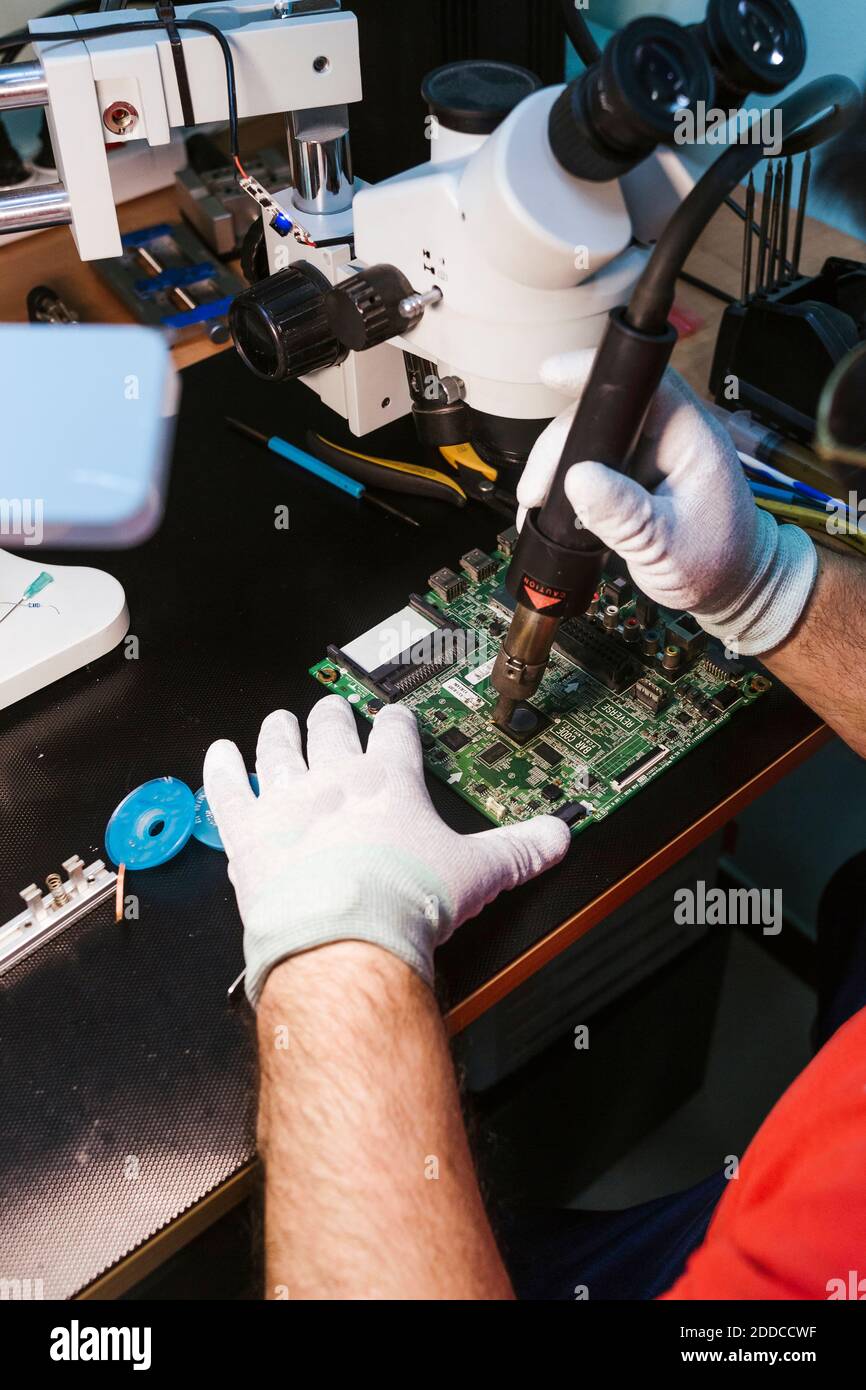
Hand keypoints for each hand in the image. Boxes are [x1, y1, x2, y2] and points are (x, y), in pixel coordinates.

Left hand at [204, 697, 569, 1004]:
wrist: (344, 939)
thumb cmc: (403, 904)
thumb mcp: (478, 874)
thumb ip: (520, 851)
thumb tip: (558, 837)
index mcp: (389, 781)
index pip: (395, 734)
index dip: (396, 722)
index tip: (395, 719)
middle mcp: (335, 779)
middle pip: (332, 728)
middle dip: (335, 716)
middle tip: (334, 710)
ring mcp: (286, 801)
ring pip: (277, 746)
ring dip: (279, 731)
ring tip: (280, 721)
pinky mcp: (246, 832)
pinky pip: (225, 788)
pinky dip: (218, 769)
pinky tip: (217, 754)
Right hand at [518, 352, 816, 655]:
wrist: (732, 587)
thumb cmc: (716, 564)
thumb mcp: (667, 546)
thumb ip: (625, 516)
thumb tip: (578, 479)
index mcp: (689, 438)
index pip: (644, 384)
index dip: (598, 374)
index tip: (553, 374)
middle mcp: (667, 436)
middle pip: (603, 413)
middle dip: (560, 444)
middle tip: (535, 492)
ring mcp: (648, 454)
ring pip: (590, 439)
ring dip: (557, 467)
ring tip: (537, 507)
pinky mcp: (634, 474)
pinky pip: (592, 464)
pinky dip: (567, 485)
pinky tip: (549, 513)